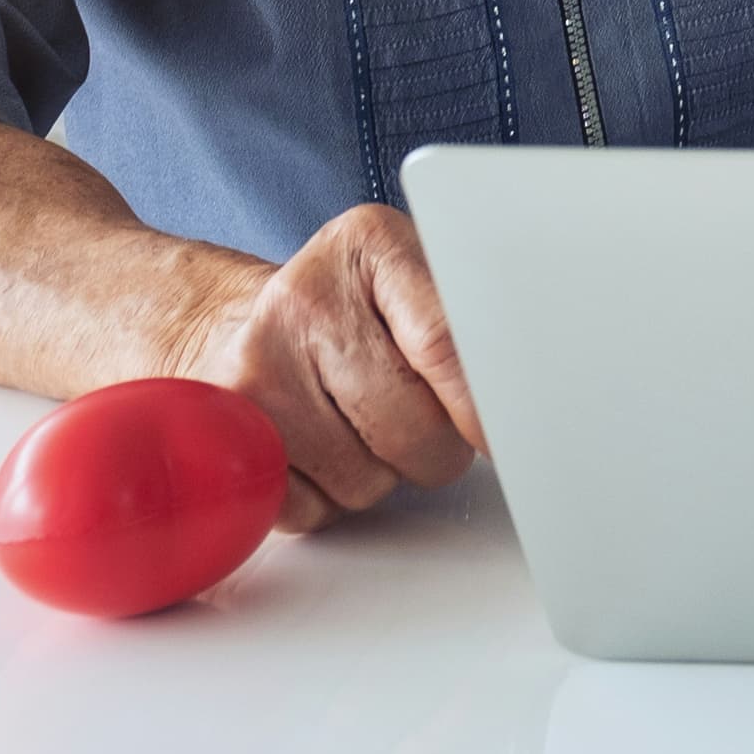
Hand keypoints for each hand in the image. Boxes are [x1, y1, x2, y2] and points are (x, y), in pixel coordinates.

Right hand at [164, 203, 485, 531]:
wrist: (238, 325)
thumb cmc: (352, 312)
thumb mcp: (415, 282)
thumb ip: (471, 325)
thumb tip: (529, 396)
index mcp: (371, 244)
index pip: (445, 341)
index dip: (483, 408)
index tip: (506, 437)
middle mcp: (303, 297)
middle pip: (411, 424)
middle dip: (435, 446)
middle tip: (421, 420)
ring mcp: (253, 367)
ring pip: (365, 478)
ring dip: (380, 473)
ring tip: (360, 423)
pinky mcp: (223, 434)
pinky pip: (310, 509)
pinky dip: (326, 498)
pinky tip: (318, 447)